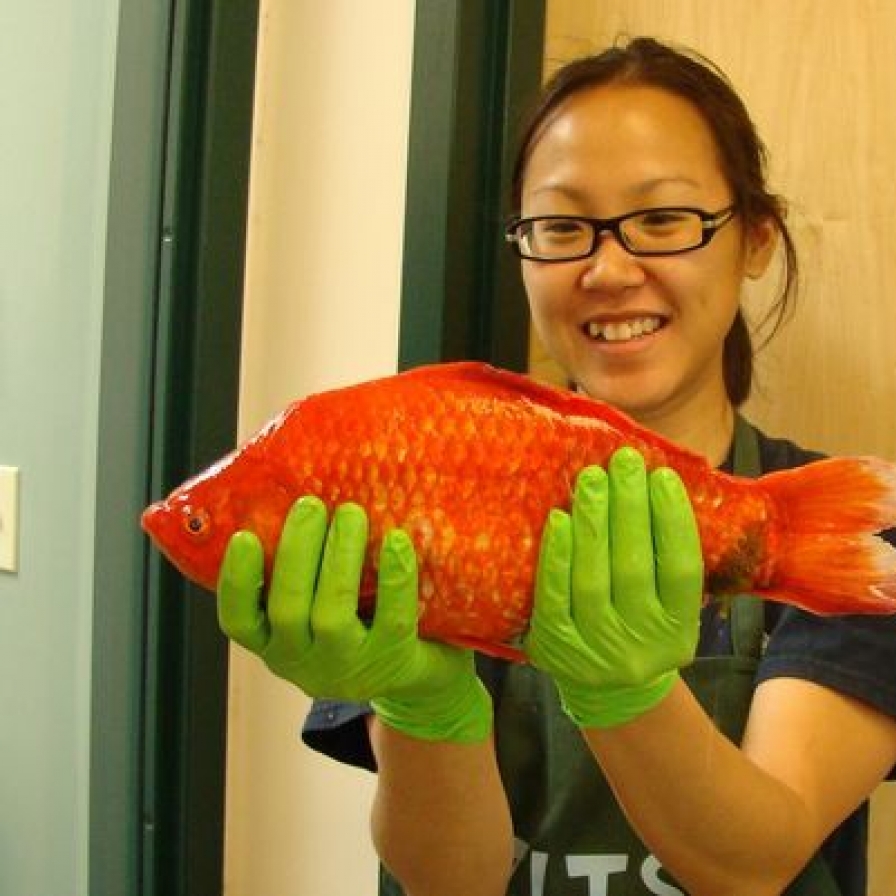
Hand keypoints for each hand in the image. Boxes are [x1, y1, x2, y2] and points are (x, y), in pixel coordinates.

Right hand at [218, 496, 491, 742]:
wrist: (410, 673)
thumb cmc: (351, 622)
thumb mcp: (311, 611)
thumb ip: (298, 572)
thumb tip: (291, 497)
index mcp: (273, 643)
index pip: (239, 621)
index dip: (237, 581)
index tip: (244, 536)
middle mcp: (302, 662)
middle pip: (288, 608)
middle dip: (297, 551)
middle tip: (310, 504)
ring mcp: (348, 666)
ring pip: (333, 614)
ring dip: (340, 557)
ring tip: (351, 513)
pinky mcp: (392, 659)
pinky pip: (392, 617)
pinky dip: (394, 577)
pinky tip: (397, 541)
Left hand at [524, 448, 702, 727]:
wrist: (606, 691)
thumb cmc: (639, 625)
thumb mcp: (668, 607)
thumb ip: (666, 559)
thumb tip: (658, 484)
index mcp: (679, 631)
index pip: (680, 568)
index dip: (672, 520)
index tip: (660, 475)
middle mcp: (642, 644)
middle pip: (634, 567)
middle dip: (628, 508)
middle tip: (622, 462)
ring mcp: (597, 650)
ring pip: (593, 578)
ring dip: (592, 522)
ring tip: (591, 478)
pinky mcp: (556, 648)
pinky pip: (553, 596)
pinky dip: (556, 556)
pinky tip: (559, 519)